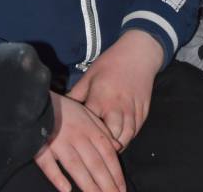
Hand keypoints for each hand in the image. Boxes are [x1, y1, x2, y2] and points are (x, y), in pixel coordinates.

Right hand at [34, 91, 125, 191]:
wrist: (38, 100)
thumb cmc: (65, 109)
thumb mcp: (88, 112)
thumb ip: (103, 130)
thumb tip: (118, 148)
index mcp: (89, 129)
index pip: (107, 153)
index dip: (116, 173)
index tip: (122, 190)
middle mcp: (77, 137)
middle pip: (95, 164)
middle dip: (107, 185)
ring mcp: (59, 143)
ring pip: (76, 167)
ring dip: (89, 186)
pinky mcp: (41, 147)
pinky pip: (49, 165)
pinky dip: (57, 177)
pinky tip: (66, 190)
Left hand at [68, 30, 162, 149]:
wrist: (138, 54)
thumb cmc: (110, 64)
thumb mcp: (89, 76)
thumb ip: (76, 94)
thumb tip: (58, 105)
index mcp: (101, 99)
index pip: (92, 126)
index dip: (86, 136)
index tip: (79, 141)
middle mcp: (118, 108)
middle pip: (112, 137)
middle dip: (104, 146)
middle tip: (95, 149)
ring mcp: (133, 111)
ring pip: (127, 137)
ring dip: (118, 144)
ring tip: (108, 149)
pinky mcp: (144, 112)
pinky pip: (137, 130)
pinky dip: (129, 137)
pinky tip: (120, 138)